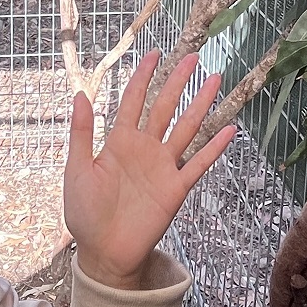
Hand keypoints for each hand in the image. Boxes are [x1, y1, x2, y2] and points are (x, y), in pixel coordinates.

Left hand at [64, 52, 235, 289]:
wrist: (103, 252)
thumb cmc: (84, 213)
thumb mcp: (77, 169)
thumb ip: (81, 133)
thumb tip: (79, 94)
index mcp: (118, 141)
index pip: (133, 101)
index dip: (143, 77)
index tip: (154, 53)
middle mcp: (144, 148)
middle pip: (164, 107)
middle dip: (178, 82)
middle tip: (193, 56)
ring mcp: (162, 167)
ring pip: (185, 128)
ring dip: (201, 105)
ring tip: (216, 80)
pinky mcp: (176, 188)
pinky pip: (198, 163)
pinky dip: (214, 148)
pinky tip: (229, 129)